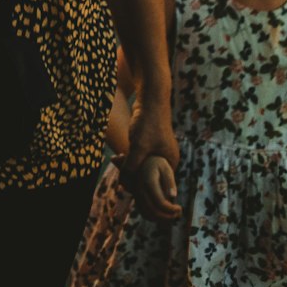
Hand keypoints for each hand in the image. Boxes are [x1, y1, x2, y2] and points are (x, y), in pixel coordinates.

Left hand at [119, 100, 178, 218]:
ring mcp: (159, 149)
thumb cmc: (147, 122)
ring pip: (143, 166)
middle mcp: (167, 157)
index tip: (129, 188)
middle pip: (150, 176)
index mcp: (170, 162)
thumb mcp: (138, 147)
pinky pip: (140, 156)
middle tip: (120, 178)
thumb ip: (132, 167)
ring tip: (117, 164)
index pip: (158, 185)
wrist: (150, 97)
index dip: (143, 189)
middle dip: (135, 177)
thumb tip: (124, 186)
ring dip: (130, 167)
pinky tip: (118, 158)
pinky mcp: (150, 142)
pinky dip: (130, 158)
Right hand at [129, 155, 180, 221]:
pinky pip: (144, 213)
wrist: (143, 161)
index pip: (160, 203)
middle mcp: (139, 189)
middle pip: (153, 211)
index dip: (171, 210)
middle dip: (167, 217)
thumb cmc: (158, 165)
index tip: (180, 208)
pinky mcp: (136, 199)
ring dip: (161, 219)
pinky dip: (155, 217)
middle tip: (178, 214)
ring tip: (173, 214)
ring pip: (147, 215)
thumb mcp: (166, 168)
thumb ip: (170, 181)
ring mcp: (136, 195)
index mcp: (148, 181)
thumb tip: (173, 196)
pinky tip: (165, 213)